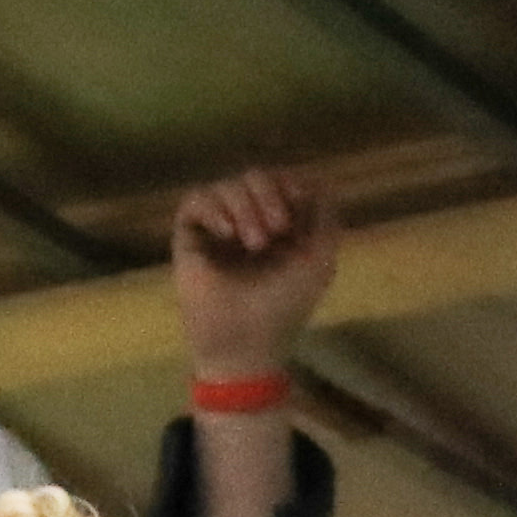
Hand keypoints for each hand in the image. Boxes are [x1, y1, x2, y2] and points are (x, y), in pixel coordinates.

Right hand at [170, 169, 341, 382]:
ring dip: (246, 206)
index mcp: (279, 224)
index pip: (283, 181)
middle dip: (270, 194)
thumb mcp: (319, 261)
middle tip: (278, 228)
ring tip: (254, 244)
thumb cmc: (283, 306)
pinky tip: (227, 233)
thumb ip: (326, 217)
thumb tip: (316, 181)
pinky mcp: (190, 234)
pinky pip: (197, 198)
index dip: (291, 184)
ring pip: (228, 184)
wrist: (244, 340)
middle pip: (256, 176)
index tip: (299, 204)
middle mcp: (248, 220)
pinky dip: (215, 208)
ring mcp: (218, 225)